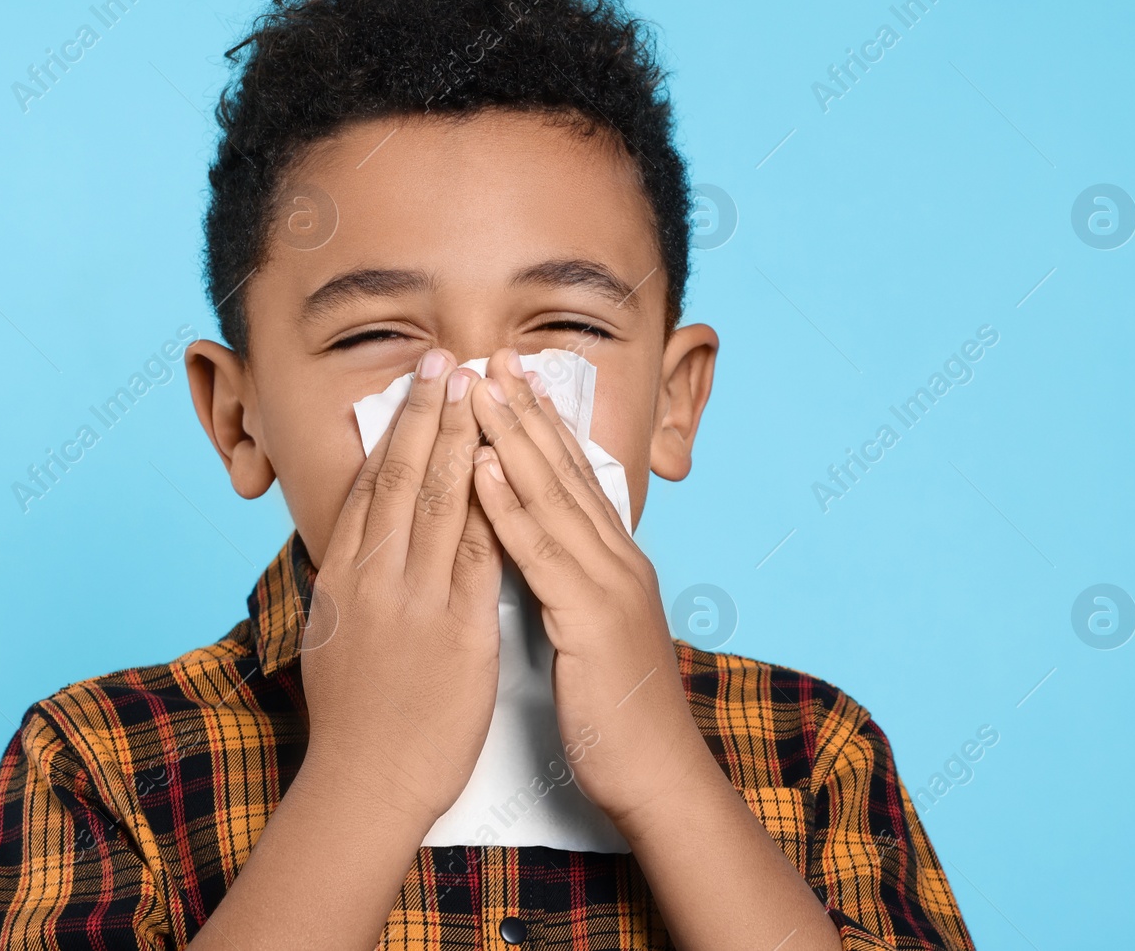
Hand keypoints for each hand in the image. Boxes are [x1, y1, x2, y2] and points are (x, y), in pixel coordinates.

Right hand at [299, 349, 501, 826]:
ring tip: (479, 390)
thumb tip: (354, 544)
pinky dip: (492, 508)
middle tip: (447, 357)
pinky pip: (478, 557)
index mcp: (341, 577)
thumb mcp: (333, 636)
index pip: (371, 486)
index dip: (396, 429)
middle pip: (403, 478)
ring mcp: (413, 602)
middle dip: (428, 413)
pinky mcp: (455, 632)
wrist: (363, 784)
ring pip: (440, 503)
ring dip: (463, 440)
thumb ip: (349, 584)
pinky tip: (505, 469)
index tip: (415, 385)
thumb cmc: (352, 718)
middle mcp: (371, 578)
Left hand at [467, 348, 715, 830]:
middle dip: (526, 411)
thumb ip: (571, 587)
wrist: (656, 777)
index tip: (512, 379)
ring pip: (552, 498)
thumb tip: (538, 555)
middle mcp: (618, 561)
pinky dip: (509, 506)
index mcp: (617, 564)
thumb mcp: (593, 634)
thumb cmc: (618, 715)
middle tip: (493, 358)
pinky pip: (541, 553)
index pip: (575, 479)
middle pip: (565, 472)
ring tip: (478, 391)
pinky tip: (481, 469)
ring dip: (511, 440)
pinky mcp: (591, 619)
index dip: (543, 425)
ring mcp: (609, 586)